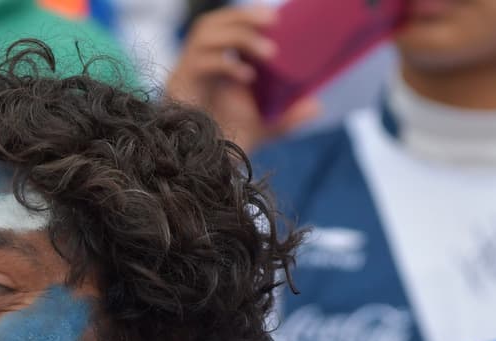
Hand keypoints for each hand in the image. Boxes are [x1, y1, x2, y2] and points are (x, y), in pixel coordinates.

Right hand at [165, 5, 320, 153]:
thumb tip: (316, 106)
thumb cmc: (226, 146)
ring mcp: (185, 75)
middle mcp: (196, 65)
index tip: (274, 17)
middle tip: (273, 21)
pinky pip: (201, 63)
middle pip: (211, 24)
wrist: (202, 170)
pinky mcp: (180, 89)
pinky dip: (227, 64)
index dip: (244, 16)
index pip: (223, 26)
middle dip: (241, 17)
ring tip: (269, 52)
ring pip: (204, 35)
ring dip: (239, 35)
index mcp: (212, 65)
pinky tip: (248, 76)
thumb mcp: (263, 129)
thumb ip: (288, 117)